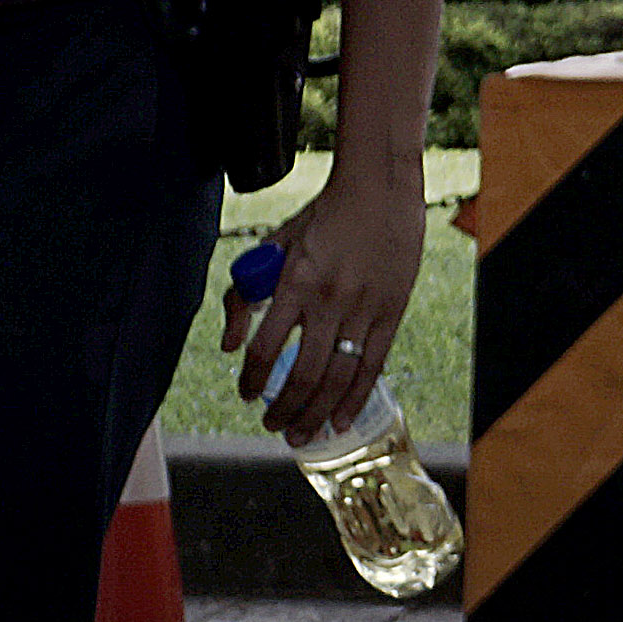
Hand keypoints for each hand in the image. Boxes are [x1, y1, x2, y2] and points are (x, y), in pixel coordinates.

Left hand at [223, 170, 423, 446]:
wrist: (379, 188)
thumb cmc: (322, 216)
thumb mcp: (272, 245)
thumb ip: (244, 293)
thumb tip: (230, 345)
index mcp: (294, 282)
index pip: (263, 348)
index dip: (250, 379)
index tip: (246, 394)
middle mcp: (328, 299)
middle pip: (301, 374)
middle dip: (283, 409)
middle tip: (272, 425)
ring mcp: (364, 307)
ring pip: (337, 377)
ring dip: (316, 413)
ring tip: (302, 434)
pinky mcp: (392, 310)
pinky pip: (373, 365)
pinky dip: (355, 398)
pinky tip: (340, 420)